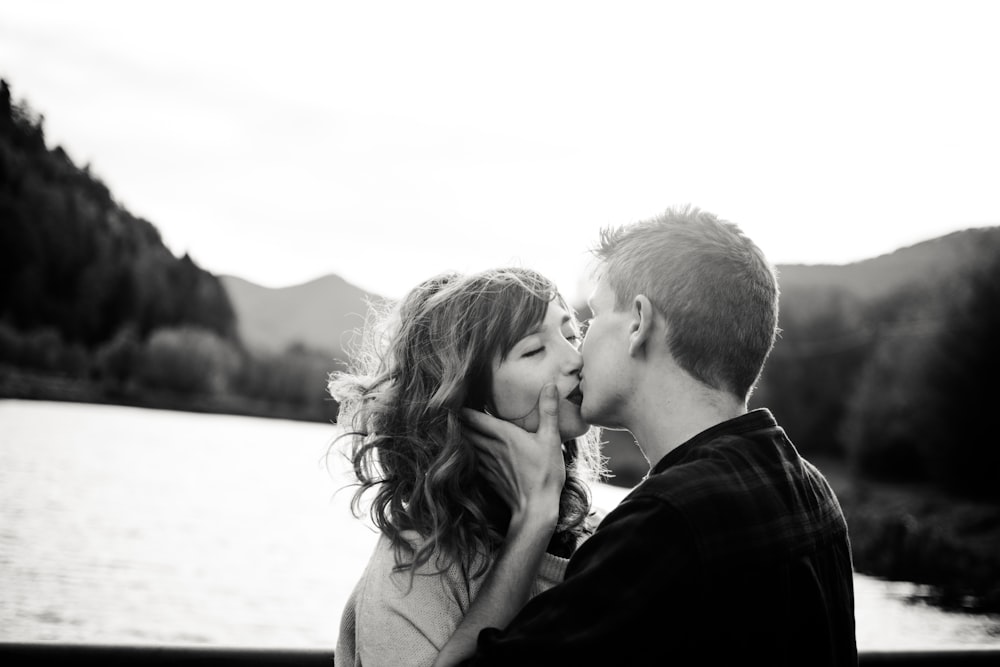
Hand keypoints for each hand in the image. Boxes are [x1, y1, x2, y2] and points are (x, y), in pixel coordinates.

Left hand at [462, 383, 565, 524]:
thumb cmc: (545, 473)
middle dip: (458, 420)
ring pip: (467, 446)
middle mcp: (491, 448)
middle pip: (467, 430)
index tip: (452, 398)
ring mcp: (488, 464)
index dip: (462, 408)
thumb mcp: (550, 439)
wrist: (535, 508)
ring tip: (454, 428)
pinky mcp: (489, 478)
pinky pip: (473, 461)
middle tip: (448, 411)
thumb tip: (550, 384)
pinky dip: (467, 454)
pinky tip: (467, 453)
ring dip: (460, 436)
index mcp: (504, 435)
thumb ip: (548, 410)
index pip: (475, 417)